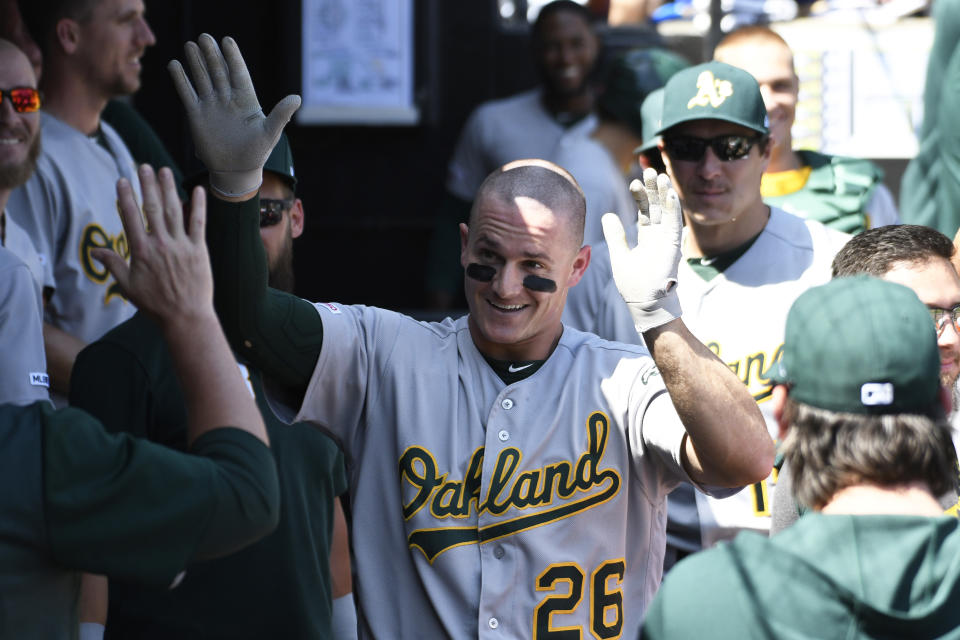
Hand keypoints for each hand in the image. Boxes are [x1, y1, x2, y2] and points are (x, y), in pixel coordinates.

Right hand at [93, 165, 213, 324]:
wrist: (185, 317)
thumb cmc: (155, 304)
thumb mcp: (128, 286)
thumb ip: (113, 264)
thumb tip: (94, 251)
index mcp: (141, 251)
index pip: (130, 217)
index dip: (125, 197)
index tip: (122, 180)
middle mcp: (160, 244)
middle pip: (152, 208)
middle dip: (147, 185)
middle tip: (144, 166)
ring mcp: (181, 246)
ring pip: (174, 211)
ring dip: (169, 189)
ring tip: (164, 171)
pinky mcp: (199, 250)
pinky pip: (198, 223)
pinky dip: (198, 206)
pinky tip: (197, 190)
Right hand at [168, 34, 300, 196]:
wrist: (236, 171)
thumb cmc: (257, 153)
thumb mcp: (270, 133)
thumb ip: (281, 115)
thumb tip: (297, 98)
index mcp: (246, 100)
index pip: (239, 73)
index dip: (233, 57)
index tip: (227, 40)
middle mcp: (228, 98)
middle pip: (218, 71)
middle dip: (211, 55)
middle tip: (204, 37)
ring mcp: (211, 105)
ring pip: (202, 78)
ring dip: (196, 62)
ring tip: (190, 45)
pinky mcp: (197, 115)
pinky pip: (187, 93)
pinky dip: (181, 80)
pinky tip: (174, 65)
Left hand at [601, 167, 682, 333]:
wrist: (645, 304)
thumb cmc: (633, 285)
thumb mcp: (619, 256)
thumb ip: (615, 236)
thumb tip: (607, 215)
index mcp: (647, 239)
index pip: (645, 212)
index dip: (641, 196)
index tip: (634, 182)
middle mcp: (659, 237)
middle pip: (658, 208)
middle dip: (654, 189)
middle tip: (649, 170)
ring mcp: (668, 241)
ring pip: (668, 212)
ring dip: (665, 194)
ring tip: (660, 175)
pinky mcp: (674, 247)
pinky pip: (675, 224)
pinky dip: (673, 209)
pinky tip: (669, 193)